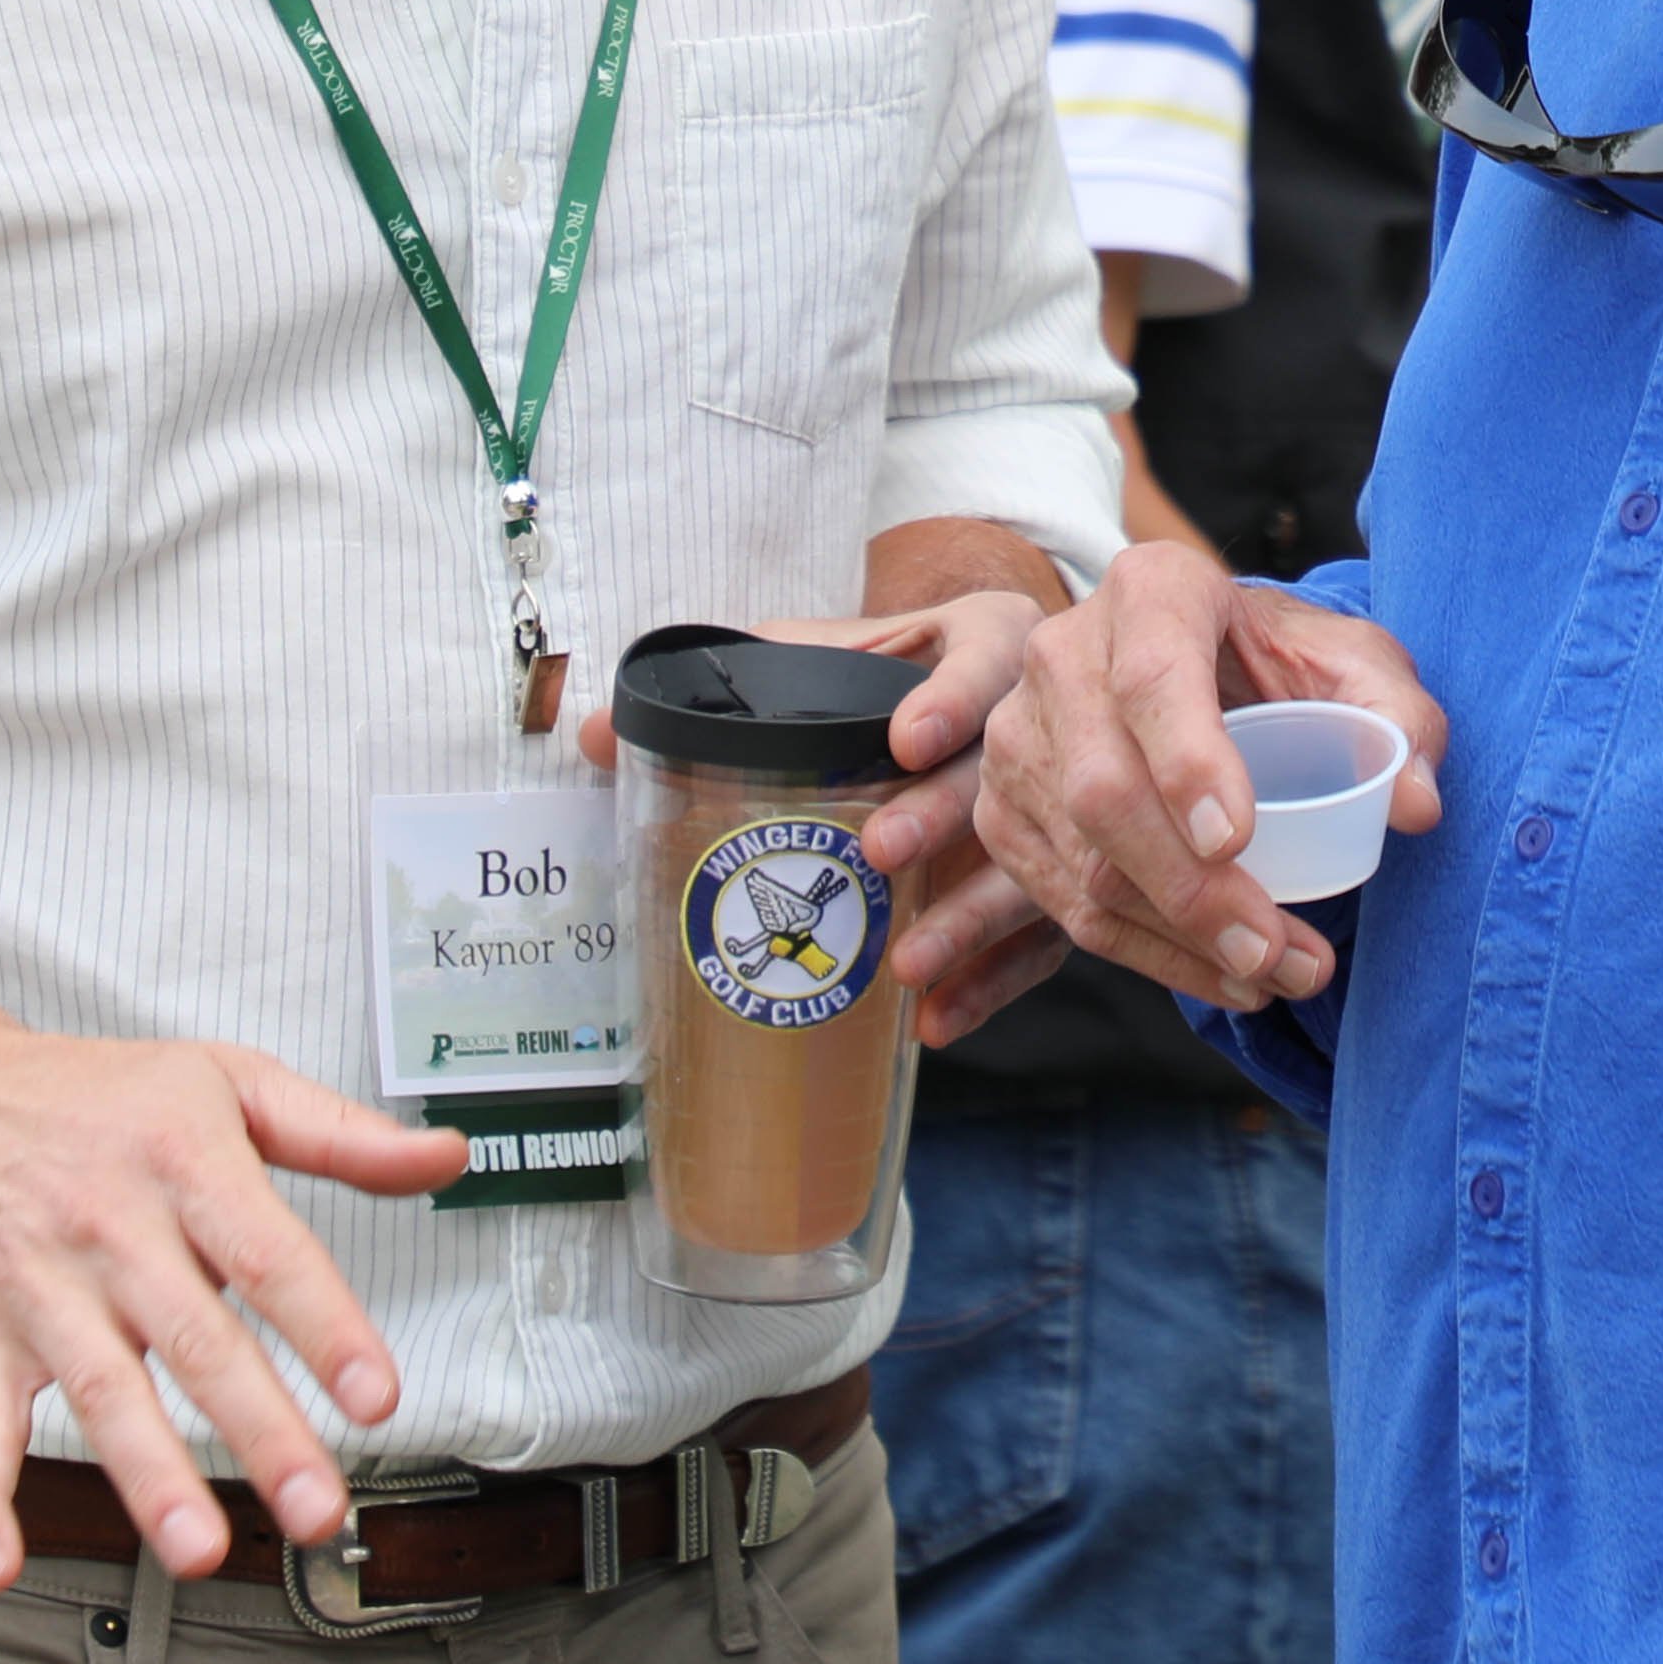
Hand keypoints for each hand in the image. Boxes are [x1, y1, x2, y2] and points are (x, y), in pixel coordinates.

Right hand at [0, 1026, 464, 1593]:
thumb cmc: (93, 1097)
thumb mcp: (225, 1083)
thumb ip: (341, 1134)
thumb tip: (444, 1156)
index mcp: (183, 1163)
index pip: (269, 1254)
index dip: (326, 1327)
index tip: (376, 1396)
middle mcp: (111, 1229)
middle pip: (197, 1341)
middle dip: (260, 1431)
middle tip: (318, 1508)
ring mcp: (38, 1290)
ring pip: (101, 1391)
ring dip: (149, 1477)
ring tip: (199, 1550)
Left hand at [574, 541, 1057, 1029]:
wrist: (991, 692)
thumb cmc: (897, 672)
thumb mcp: (829, 653)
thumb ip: (735, 678)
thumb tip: (596, 732)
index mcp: (990, 642)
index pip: (983, 661)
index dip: (950, 699)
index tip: (904, 739)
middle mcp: (1039, 721)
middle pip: (1004, 771)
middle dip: (943, 815)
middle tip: (878, 854)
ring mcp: (1061, 805)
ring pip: (1034, 864)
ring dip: (971, 920)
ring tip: (906, 967)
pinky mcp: (1065, 875)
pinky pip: (1040, 939)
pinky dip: (990, 984)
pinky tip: (936, 1021)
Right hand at [915, 542, 1445, 1022]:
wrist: (1203, 665)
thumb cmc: (1282, 665)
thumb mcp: (1356, 666)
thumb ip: (1401, 721)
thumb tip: (1413, 806)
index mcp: (1153, 591)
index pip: (1153, 680)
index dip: (1188, 763)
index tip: (1238, 841)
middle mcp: (1064, 653)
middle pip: (1106, 790)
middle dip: (1191, 890)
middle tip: (1274, 951)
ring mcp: (1020, 734)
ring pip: (1084, 861)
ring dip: (1179, 939)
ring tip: (1273, 974)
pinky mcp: (1004, 806)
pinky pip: (1064, 902)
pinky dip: (1146, 955)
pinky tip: (1221, 978)